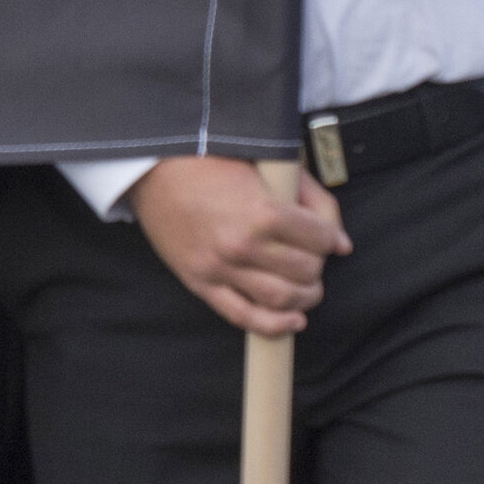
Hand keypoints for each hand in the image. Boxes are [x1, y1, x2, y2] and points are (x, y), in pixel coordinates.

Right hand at [130, 156, 348, 335]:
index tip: (333, 238)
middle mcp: (243, 245)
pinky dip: (275, 325)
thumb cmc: (205, 158)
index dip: (332, 238)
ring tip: (307, 286)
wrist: (150, 168)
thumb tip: (332, 227)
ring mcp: (220, 268)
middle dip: (319, 265)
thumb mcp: (259, 161)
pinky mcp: (201, 283)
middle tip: (316, 258)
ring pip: (282, 299)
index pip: (320, 238)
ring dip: (306, 296)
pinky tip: (292, 320)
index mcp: (261, 211)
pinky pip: (244, 317)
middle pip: (306, 271)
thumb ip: (300, 189)